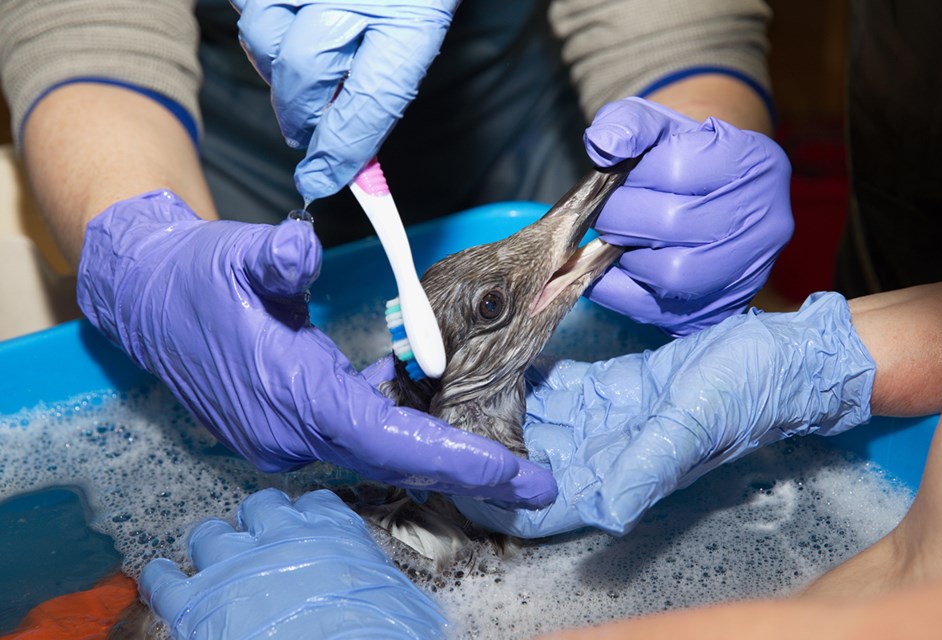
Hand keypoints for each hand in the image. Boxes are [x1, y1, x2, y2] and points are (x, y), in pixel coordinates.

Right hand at [77, 190, 556, 506]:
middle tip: (535, 485)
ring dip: (438, 452)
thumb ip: (276, 258)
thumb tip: (305, 250)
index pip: (387, 437)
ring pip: (379, 453)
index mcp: (292, 394)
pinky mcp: (285, 428)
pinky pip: (357, 437)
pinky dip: (399, 428)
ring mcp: (286, 436)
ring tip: (502, 460)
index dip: (452, 456)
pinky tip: (424, 399)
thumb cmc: (198, 275)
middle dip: (466, 472)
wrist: (148, 298)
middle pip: (396, 459)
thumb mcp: (239, 255)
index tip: (511, 472)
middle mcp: (292, 431)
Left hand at [139, 488, 446, 637]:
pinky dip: (160, 575)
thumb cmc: (378, 636)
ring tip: (213, 558)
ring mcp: (233, 564)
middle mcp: (279, 535)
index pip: (315, 503)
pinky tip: (162, 576)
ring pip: (209, 533)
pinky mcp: (194, 600)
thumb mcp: (398, 600)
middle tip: (259, 541)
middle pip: (259, 506)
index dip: (307, 514)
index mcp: (330, 532)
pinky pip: (164, 577)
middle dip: (258, 521)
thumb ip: (376, 579)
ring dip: (212, 545)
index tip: (305, 523)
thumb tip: (384, 590)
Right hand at [230, 0, 457, 200]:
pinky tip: (289, 23)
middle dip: (301, 113)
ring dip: (277, 64)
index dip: (341, 149)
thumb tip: (343, 151)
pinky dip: (263, 22)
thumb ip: (381, 87)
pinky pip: (247, 3)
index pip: (371, 101)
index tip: (320, 179)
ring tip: (304, 64)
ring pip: (264, 36)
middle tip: (307, 131)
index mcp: (410, 19)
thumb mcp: (415, 28)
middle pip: (304, 72)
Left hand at [453, 292, 875, 537]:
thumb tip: (606, 512)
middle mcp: (609, 453)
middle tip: (438, 415)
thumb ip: (648, 465)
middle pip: (531, 460)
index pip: (546, 502)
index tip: (452, 480)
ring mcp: (609, 419)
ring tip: (456, 385)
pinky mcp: (616, 387)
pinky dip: (531, 378)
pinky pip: (561, 388)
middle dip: (488, 444)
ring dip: (502, 409)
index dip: (500, 498)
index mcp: (623, 474)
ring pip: (540, 423)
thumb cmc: (747, 391)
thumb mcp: (693, 423)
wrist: (781, 357)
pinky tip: (501, 361)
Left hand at [583, 97, 793, 336]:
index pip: (674, 168)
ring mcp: (747, 271)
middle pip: (673, 222)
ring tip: (620, 238)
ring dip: (625, 255)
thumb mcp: (660, 126)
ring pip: (670, 272)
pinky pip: (655, 309)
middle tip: (608, 211)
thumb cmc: (682, 159)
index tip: (621, 175)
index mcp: (756, 162)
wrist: (710, 202)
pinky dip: (616, 289)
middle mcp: (766, 220)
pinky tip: (609, 268)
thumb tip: (604, 144)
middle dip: (620, 216)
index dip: (631, 174)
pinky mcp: (719, 311)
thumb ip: (628, 122)